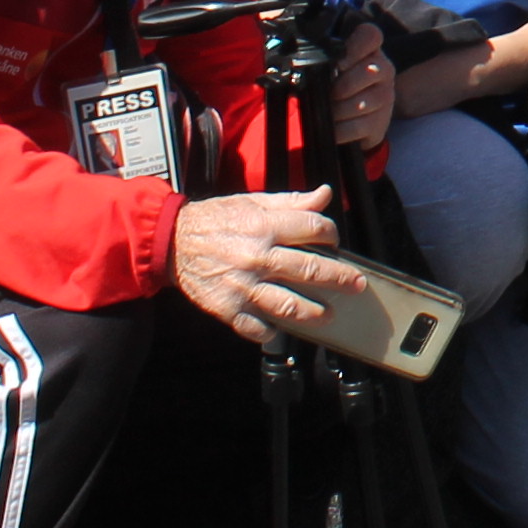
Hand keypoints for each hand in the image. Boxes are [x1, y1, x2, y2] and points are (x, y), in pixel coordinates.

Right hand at [169, 186, 360, 339]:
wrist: (171, 240)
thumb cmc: (216, 219)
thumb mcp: (253, 202)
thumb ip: (291, 202)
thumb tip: (324, 195)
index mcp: (266, 226)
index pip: (315, 229)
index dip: (331, 234)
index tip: (334, 241)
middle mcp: (258, 257)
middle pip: (310, 270)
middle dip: (340, 279)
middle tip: (356, 285)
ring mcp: (243, 286)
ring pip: (289, 305)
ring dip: (314, 313)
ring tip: (327, 314)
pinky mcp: (227, 308)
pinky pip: (256, 327)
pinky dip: (271, 332)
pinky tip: (280, 330)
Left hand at [330, 20, 393, 155]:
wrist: (353, 118)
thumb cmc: (336, 84)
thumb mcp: (331, 67)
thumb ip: (319, 57)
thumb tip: (292, 54)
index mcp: (369, 50)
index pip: (370, 35)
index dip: (355, 47)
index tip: (339, 62)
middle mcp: (383, 69)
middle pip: (367, 72)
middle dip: (340, 87)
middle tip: (328, 93)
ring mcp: (385, 95)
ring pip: (359, 103)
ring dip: (336, 111)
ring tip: (326, 112)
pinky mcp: (381, 121)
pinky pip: (357, 126)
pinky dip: (339, 130)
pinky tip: (332, 128)